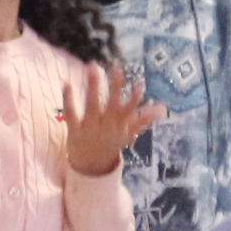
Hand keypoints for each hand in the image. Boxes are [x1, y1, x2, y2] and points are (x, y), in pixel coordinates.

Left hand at [62, 63, 161, 177]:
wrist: (91, 164)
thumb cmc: (112, 142)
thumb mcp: (129, 132)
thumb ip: (144, 118)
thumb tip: (163, 108)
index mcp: (120, 124)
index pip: (130, 109)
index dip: (135, 98)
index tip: (140, 84)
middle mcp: (106, 124)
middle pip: (111, 103)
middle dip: (114, 85)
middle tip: (116, 66)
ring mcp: (89, 127)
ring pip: (91, 104)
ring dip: (92, 85)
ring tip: (92, 66)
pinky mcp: (74, 129)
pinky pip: (71, 113)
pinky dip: (69, 99)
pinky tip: (67, 84)